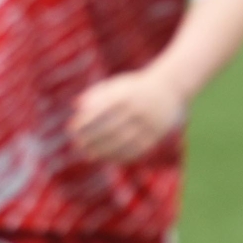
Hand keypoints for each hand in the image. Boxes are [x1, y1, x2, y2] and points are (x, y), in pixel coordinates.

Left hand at [69, 68, 185, 164]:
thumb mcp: (119, 84)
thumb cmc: (137, 87)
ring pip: (123, 141)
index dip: (85, 121)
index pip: (102, 110)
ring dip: (103, 150)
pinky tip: (106, 158)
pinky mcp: (156, 135)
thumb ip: (98, 93)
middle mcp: (139, 110)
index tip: (72, 128)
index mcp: (128, 95)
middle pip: (111, 128)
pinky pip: (136, 149)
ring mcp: (149, 124)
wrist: (170, 89)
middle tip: (78, 144)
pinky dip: (119, 155)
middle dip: (92, 138)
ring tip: (88, 154)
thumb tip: (76, 105)